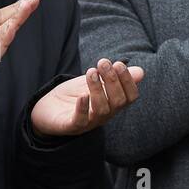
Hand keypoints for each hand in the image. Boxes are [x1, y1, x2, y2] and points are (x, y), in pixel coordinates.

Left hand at [30, 59, 144, 137]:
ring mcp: (89, 122)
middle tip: (103, 62)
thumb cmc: (75, 95)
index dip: (128, 81)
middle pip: (118, 102)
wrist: (48, 108)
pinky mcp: (71, 126)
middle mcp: (104, 115)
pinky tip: (82, 95)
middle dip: (112, 80)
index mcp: (113, 104)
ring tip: (90, 71)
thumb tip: (141, 72)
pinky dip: (83, 108)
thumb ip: (115, 77)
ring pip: (102, 110)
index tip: (118, 64)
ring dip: (98, 89)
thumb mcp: (96, 83)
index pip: (130, 97)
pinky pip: (80, 121)